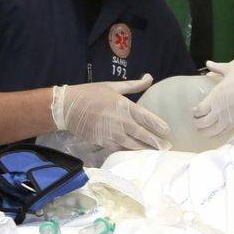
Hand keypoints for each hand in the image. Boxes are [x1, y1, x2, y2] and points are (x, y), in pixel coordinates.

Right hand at [50, 74, 170, 150]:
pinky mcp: (103, 142)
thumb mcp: (113, 86)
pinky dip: (130, 152)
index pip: (146, 118)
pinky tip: (138, 155)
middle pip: (142, 134)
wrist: (66, 107)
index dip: (157, 125)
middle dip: (155, 142)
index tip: (167, 131)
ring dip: (145, 149)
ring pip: (132, 145)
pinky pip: (120, 149)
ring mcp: (111, 134)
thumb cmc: (91, 93)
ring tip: (156, 154)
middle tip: (167, 148)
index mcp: (124, 106)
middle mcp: (120, 121)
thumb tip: (150, 77)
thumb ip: (134, 85)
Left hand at [193, 55, 233, 137]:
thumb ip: (217, 68)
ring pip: (213, 132)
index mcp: (215, 97)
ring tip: (203, 131)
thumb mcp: (230, 69)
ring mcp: (231, 118)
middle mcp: (221, 111)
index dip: (195, 113)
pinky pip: (226, 132)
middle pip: (203, 124)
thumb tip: (208, 63)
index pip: (199, 111)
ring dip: (206, 132)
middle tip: (196, 122)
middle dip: (197, 124)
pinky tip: (217, 132)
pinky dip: (218, 134)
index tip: (194, 111)